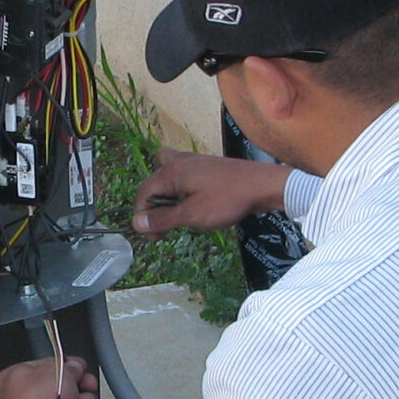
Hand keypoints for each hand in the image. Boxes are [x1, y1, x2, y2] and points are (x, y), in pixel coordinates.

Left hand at [0, 354, 104, 398]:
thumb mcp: (57, 368)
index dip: (64, 364)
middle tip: (86, 383)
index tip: (77, 365)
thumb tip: (74, 367)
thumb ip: (68, 364)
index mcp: (14, 377)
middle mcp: (24, 398)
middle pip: (62, 385)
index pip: (44, 365)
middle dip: (80, 385)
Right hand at [130, 151, 290, 236]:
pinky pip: (181, 173)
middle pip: (152, 182)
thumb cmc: (228, 200)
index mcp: (171, 172)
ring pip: (165, 173)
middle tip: (164, 229)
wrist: (262, 185)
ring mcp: (192, 161)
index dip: (143, 217)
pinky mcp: (204, 165)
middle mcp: (177, 162)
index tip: (155, 237)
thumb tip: (136, 223)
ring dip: (164, 194)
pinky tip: (191, 201)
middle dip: (153, 207)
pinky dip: (179, 187)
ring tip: (175, 212)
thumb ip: (163, 219)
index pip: (143, 193)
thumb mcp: (193, 215)